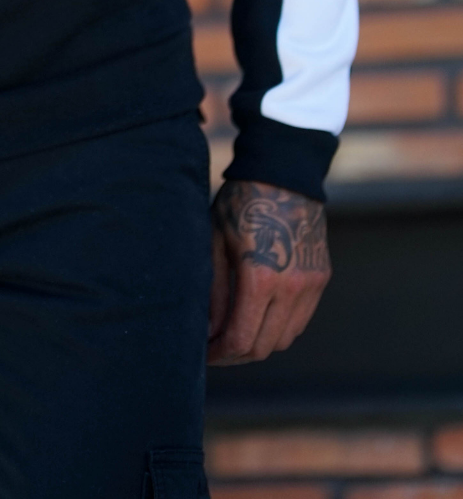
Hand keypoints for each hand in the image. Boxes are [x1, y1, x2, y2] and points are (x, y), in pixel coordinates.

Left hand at [208, 179, 330, 365]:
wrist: (283, 172)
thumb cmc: (241, 203)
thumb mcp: (216, 241)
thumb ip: (214, 291)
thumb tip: (209, 332)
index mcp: (262, 278)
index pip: (242, 339)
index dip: (221, 354)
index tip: (205, 355)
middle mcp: (293, 288)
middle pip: (265, 347)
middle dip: (237, 355)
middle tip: (216, 349)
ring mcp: (312, 284)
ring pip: (286, 338)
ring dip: (260, 344)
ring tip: (236, 334)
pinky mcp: (321, 278)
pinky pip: (301, 319)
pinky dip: (280, 327)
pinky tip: (259, 316)